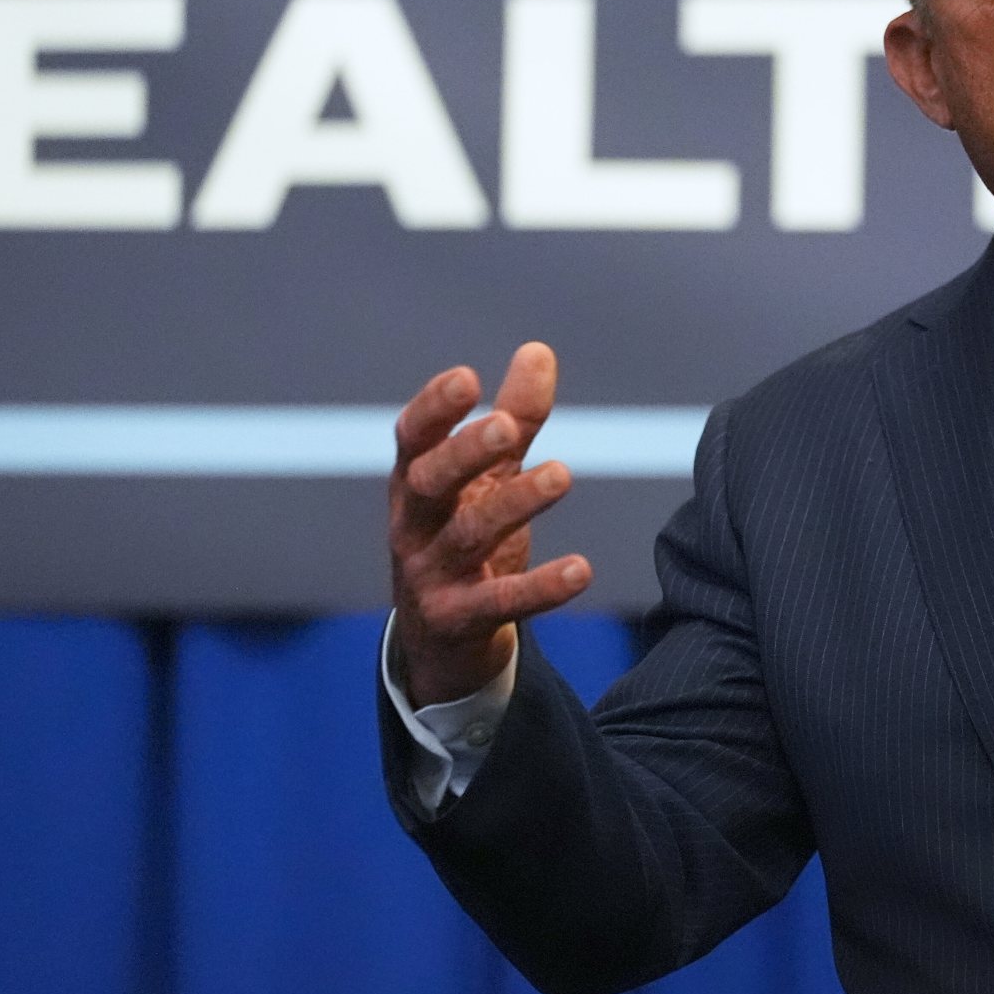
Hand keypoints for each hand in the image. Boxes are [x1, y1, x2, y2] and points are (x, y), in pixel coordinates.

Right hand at [388, 341, 592, 703]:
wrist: (439, 643)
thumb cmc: (460, 537)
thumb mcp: (485, 479)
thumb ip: (514, 418)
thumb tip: (538, 350)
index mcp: (415, 482)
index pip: (413, 438)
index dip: (434, 408)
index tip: (467, 378)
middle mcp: (413, 525)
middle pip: (430, 482)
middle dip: (465, 453)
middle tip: (506, 427)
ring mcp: (429, 575)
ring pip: (468, 536)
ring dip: (514, 505)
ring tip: (562, 475)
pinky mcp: (457, 620)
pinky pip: (499, 602)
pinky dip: (539, 588)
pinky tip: (581, 570)